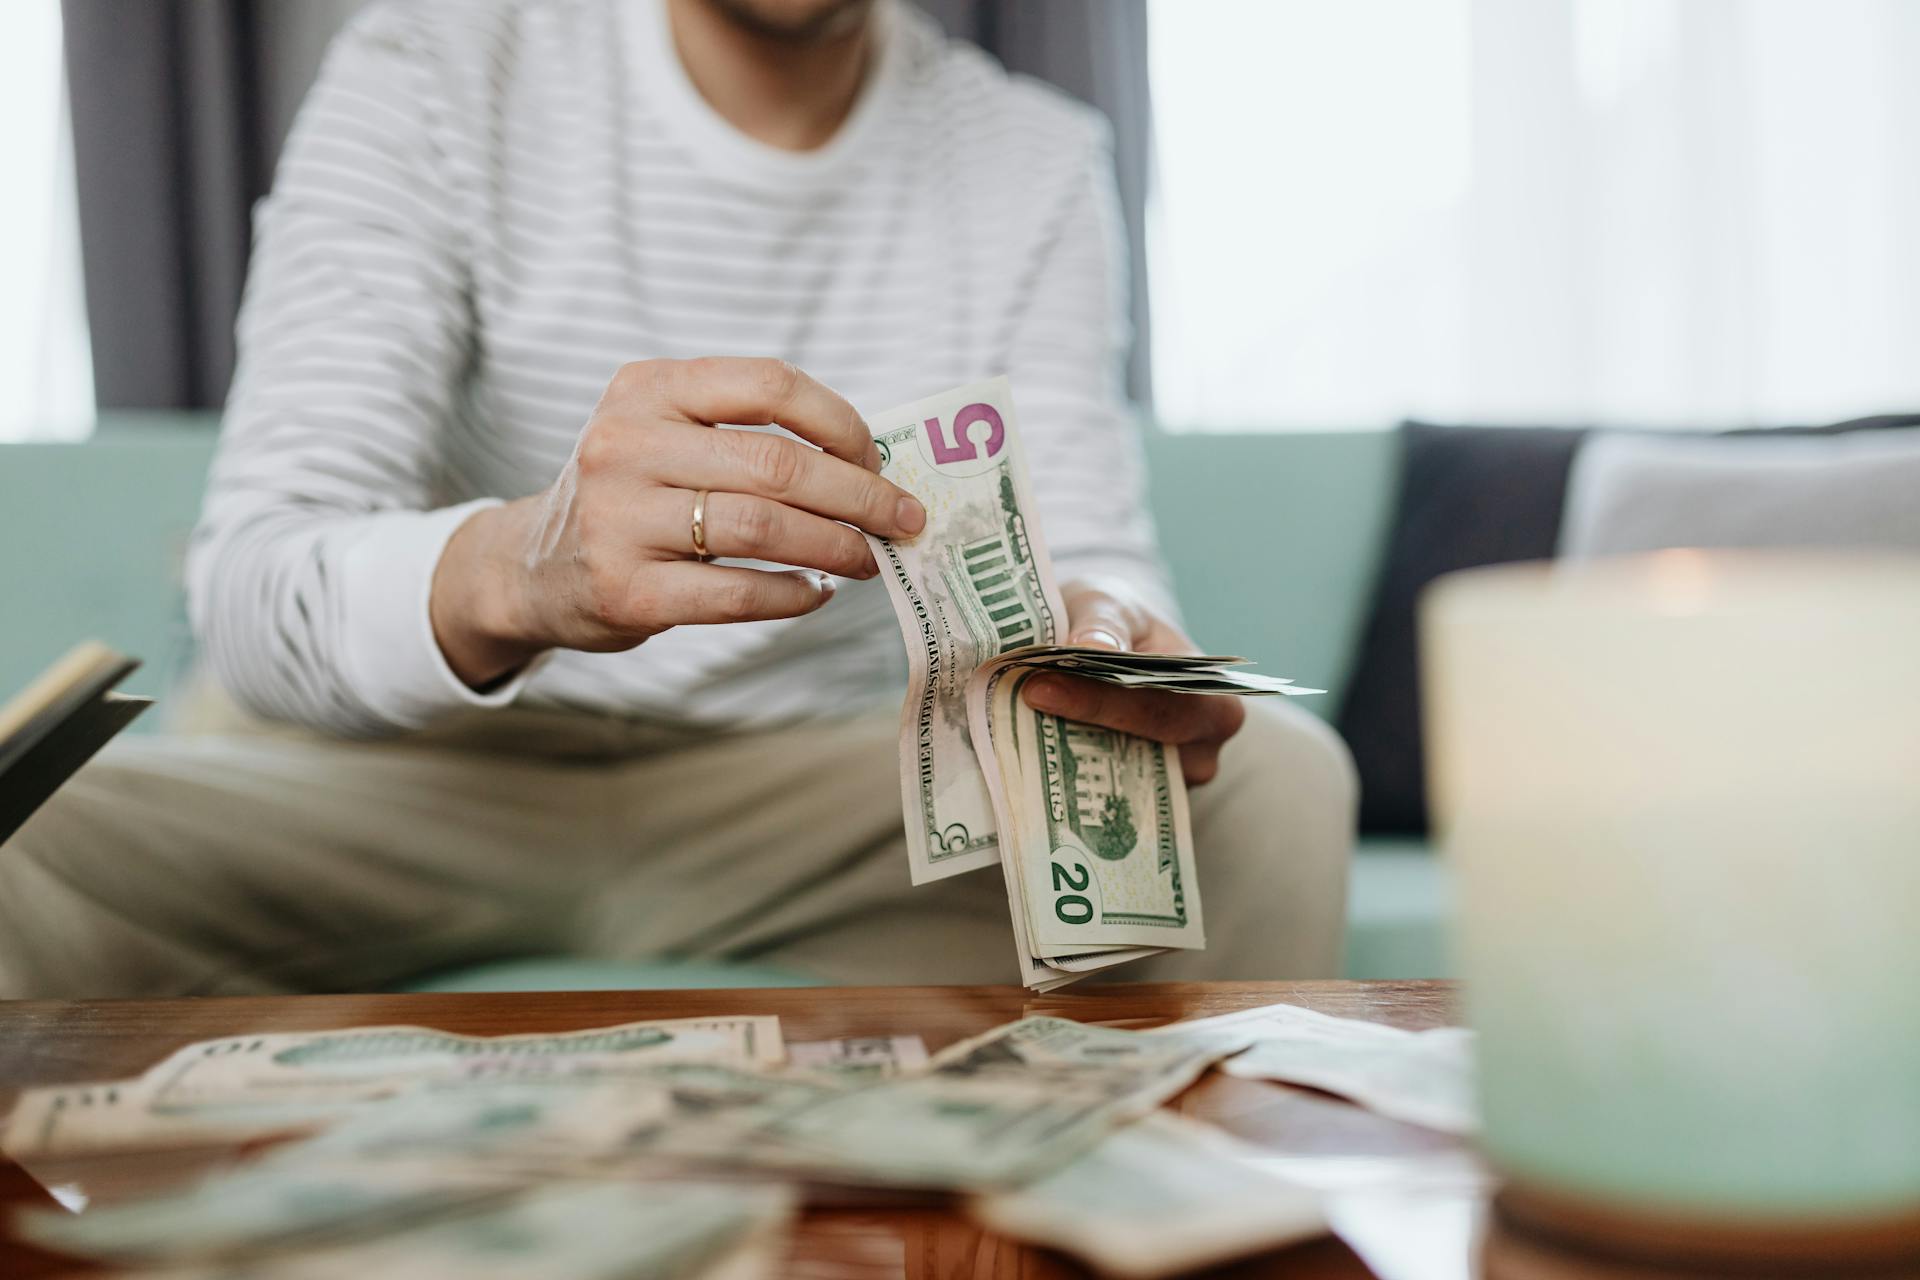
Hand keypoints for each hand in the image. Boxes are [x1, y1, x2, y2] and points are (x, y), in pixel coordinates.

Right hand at [431, 357, 925, 686]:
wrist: (531, 569)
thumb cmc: (631, 497)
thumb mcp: (664, 434)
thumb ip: (745, 435)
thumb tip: (872, 468)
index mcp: (646, 387)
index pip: (769, 383)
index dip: (841, 422)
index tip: (878, 459)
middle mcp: (626, 444)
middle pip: (777, 465)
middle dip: (860, 495)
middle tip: (904, 520)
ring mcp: (620, 519)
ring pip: (764, 529)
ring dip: (837, 548)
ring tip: (869, 559)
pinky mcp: (626, 590)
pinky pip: (737, 593)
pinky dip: (793, 595)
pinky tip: (816, 594)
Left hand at [1021, 577, 1245, 784]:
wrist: (1102, 640)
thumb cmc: (1115, 620)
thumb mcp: (1110, 602)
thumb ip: (1103, 622)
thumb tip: (1089, 645)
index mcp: (1213, 698)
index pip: (1158, 709)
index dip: (1099, 703)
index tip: (1040, 689)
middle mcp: (1200, 750)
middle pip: (1136, 754)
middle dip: (1074, 734)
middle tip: (1012, 712)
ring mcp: (1167, 781)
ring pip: (1112, 780)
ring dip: (1062, 757)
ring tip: (1009, 730)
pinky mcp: (1130, 796)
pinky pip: (1097, 792)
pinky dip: (1062, 769)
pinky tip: (1023, 750)